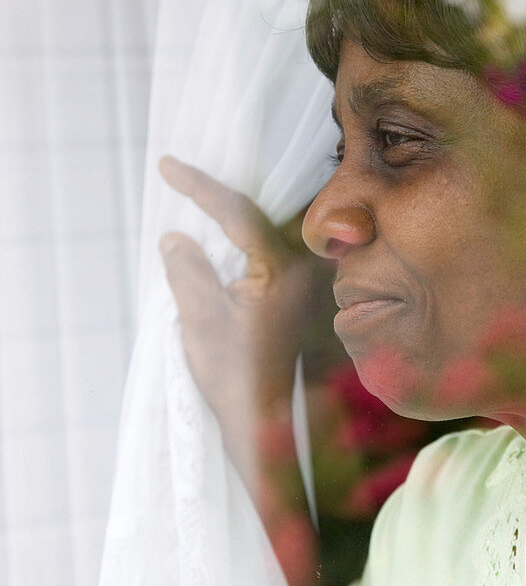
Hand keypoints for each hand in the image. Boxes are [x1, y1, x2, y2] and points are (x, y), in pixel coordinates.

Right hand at [158, 155, 319, 426]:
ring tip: (192, 191)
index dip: (201, 186)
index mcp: (280, 270)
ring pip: (262, 228)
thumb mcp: (200, 319)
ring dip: (229, 211)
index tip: (167, 166)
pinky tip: (216, 231)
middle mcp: (297, 269)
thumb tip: (175, 236)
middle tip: (178, 171)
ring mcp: (296, 281)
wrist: (259, 420)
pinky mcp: (288, 293)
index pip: (239, 213)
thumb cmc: (232, 375)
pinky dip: (237, 233)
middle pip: (257, 212)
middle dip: (218, 190)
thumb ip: (187, 270)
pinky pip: (263, 247)